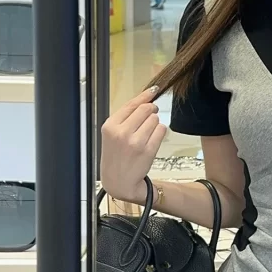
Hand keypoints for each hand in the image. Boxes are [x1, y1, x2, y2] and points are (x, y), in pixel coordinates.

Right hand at [100, 88, 166, 202]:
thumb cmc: (116, 156)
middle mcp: (121, 132)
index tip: (154, 90)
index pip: (132, 104)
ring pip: (155, 119)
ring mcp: (135, 141)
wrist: (119, 181)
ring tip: (147, 134)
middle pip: (146, 109)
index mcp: (110, 126)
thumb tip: (146, 100)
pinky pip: (161, 131)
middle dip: (151, 110)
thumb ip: (125, 118)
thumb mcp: (112, 135)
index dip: (145, 96)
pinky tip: (153, 139)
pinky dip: (160, 132)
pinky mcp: (148, 150)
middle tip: (151, 116)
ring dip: (155, 123)